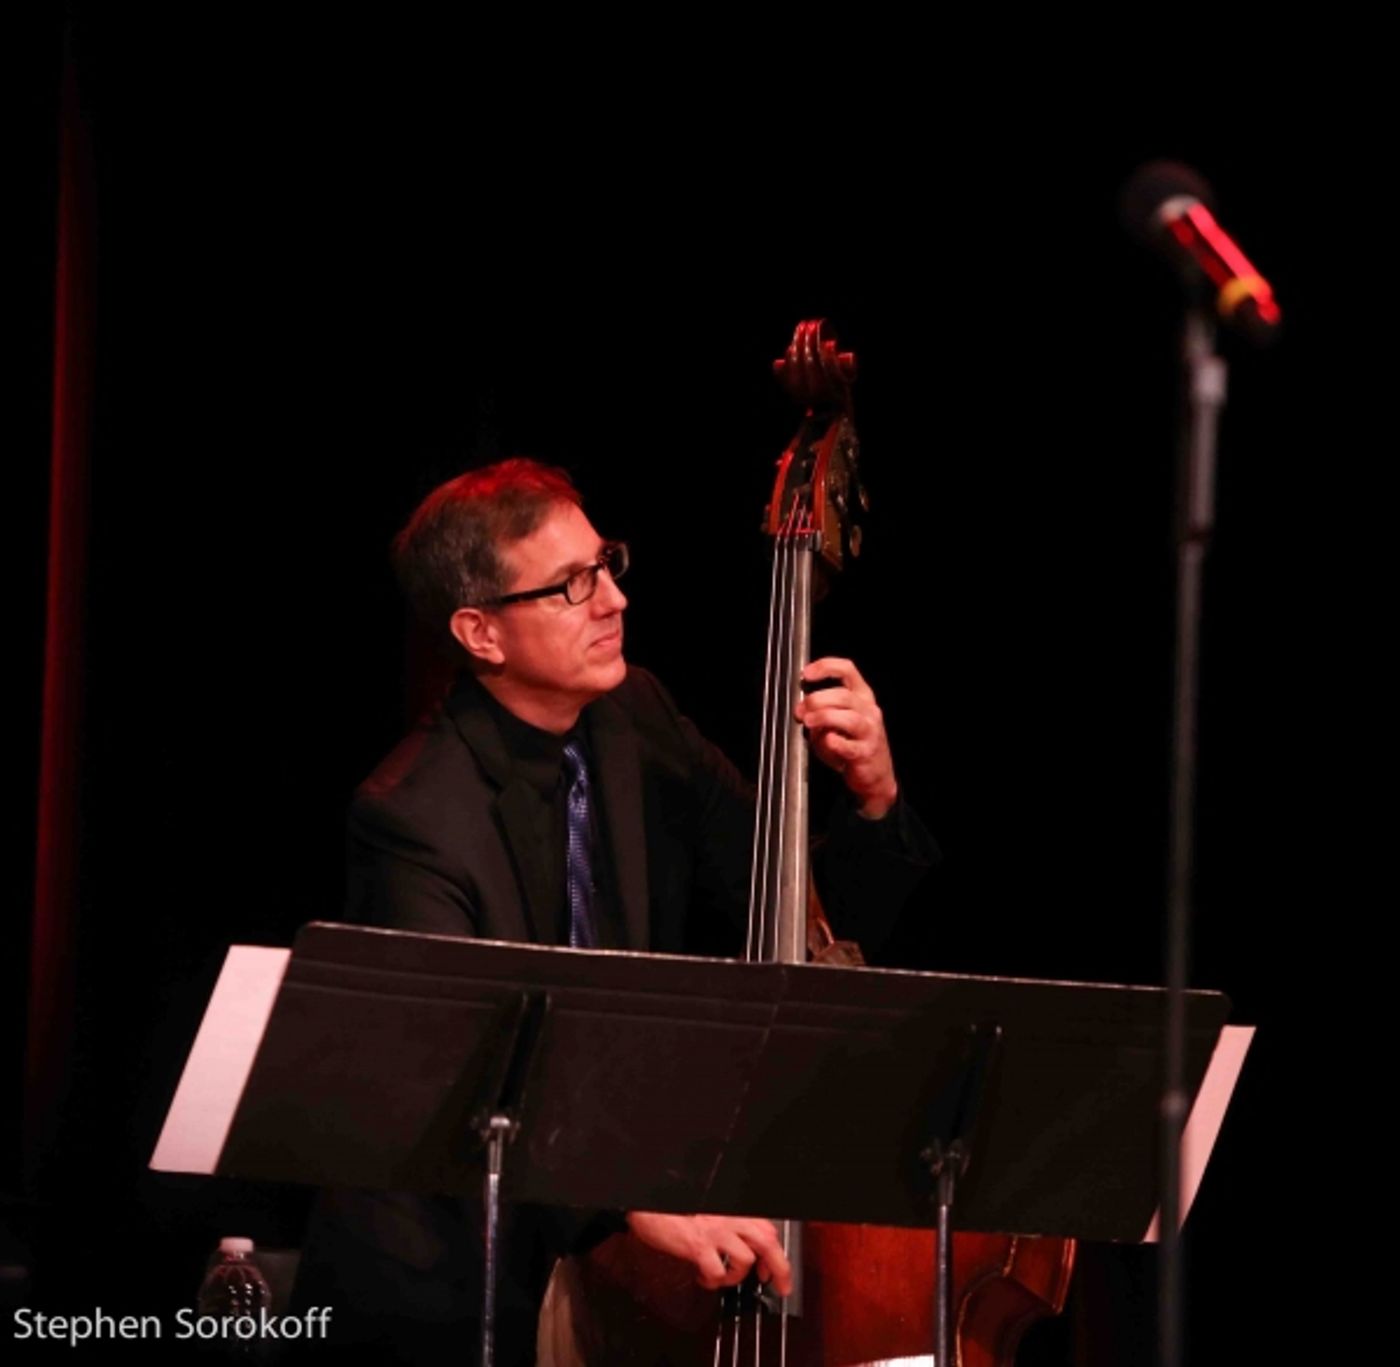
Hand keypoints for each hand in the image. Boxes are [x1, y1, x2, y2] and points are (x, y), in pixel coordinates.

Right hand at [624, 1212, 792, 1295]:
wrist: (649, 1203)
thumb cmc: (675, 1207)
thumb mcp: (709, 1211)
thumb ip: (728, 1225)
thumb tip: (745, 1248)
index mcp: (733, 1210)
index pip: (767, 1230)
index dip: (776, 1253)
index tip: (774, 1270)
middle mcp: (729, 1218)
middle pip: (767, 1242)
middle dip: (780, 1268)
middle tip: (779, 1286)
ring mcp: (715, 1232)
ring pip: (745, 1259)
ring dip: (737, 1275)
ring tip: (723, 1277)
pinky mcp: (698, 1245)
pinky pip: (717, 1271)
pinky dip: (713, 1281)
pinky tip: (703, 1277)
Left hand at [794, 657, 898, 819]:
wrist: (875, 776)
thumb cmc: (852, 745)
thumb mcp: (835, 723)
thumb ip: (821, 712)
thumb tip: (802, 709)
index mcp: (862, 696)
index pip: (847, 670)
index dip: (826, 667)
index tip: (806, 674)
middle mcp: (869, 710)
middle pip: (843, 695)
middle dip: (816, 700)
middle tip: (800, 712)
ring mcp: (870, 732)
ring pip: (848, 717)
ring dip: (824, 717)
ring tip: (809, 722)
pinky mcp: (865, 753)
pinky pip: (849, 746)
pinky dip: (836, 743)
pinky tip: (829, 741)